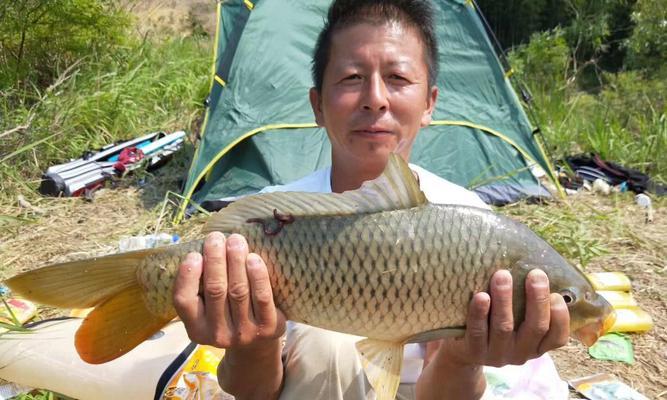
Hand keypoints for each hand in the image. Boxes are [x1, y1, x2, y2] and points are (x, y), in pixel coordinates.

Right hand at [173, 232, 285, 348]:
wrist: (256, 345)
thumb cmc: (226, 316)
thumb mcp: (207, 311)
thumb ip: (200, 287)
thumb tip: (203, 249)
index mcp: (196, 329)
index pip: (184, 301)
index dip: (187, 276)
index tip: (194, 253)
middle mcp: (218, 334)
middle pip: (215, 290)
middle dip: (215, 259)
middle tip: (216, 237)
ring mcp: (244, 332)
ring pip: (238, 291)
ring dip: (236, 261)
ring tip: (235, 240)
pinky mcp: (268, 327)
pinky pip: (262, 297)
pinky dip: (257, 276)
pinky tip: (253, 258)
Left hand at [437, 269, 569, 367]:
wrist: (464, 347)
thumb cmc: (497, 321)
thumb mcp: (518, 317)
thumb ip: (529, 301)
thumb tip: (538, 264)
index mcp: (536, 345)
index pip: (557, 337)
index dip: (560, 317)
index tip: (556, 294)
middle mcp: (521, 353)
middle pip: (535, 328)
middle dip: (537, 300)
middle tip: (535, 274)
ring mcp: (497, 355)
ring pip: (504, 327)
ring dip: (504, 300)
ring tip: (502, 275)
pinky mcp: (474, 352)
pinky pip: (477, 332)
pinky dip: (479, 313)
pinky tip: (481, 296)